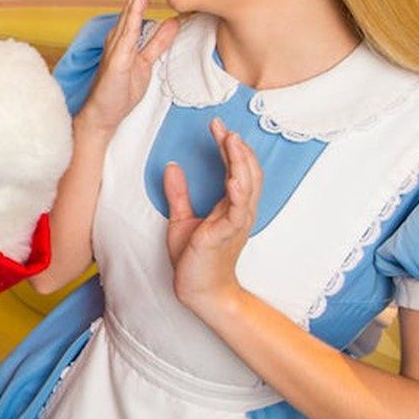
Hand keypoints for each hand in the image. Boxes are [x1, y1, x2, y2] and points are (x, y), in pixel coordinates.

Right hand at [77, 0, 178, 135]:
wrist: (102, 115)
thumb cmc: (119, 91)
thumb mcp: (146, 63)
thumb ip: (158, 42)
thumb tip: (173, 23)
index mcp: (127, 35)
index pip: (138, 2)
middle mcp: (120, 35)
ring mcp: (117, 45)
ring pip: (130, 9)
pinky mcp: (119, 59)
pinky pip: (128, 33)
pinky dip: (134, 14)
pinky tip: (139, 0)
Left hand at [163, 118, 260, 316]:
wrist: (200, 292)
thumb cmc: (194, 259)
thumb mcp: (181, 219)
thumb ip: (178, 194)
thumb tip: (171, 167)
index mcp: (229, 207)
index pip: (235, 170)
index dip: (229, 148)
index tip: (218, 127)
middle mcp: (238, 212)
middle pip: (247, 173)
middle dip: (236, 148)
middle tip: (223, 127)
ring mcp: (235, 223)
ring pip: (247, 186)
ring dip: (240, 162)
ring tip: (232, 141)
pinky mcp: (226, 235)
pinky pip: (237, 211)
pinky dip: (237, 193)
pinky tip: (233, 178)